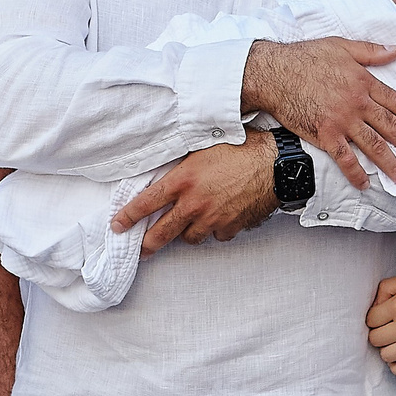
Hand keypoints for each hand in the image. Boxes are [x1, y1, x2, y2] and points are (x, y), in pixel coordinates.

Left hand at [113, 137, 279, 254]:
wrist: (277, 164)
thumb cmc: (244, 148)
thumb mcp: (205, 146)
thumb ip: (185, 163)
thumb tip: (171, 169)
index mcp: (184, 180)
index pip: (147, 202)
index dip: (128, 216)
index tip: (118, 225)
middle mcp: (195, 203)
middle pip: (162, 232)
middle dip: (148, 244)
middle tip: (141, 249)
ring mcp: (213, 219)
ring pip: (190, 237)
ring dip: (186, 233)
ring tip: (188, 226)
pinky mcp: (232, 227)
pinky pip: (217, 236)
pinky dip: (215, 230)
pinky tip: (219, 219)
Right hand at [243, 38, 395, 188]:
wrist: (274, 72)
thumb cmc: (305, 56)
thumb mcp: (342, 46)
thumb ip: (372, 51)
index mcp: (365, 82)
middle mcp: (358, 103)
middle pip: (392, 128)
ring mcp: (342, 121)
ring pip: (374, 146)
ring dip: (393, 165)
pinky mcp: (324, 135)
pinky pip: (344, 158)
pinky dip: (355, 173)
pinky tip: (366, 184)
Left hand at [365, 272, 395, 374]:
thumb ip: (390, 286)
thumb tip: (376, 303)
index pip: (370, 319)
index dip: (374, 317)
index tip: (382, 316)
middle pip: (374, 339)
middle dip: (378, 332)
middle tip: (389, 328)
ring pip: (385, 355)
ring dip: (386, 349)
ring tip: (395, 341)